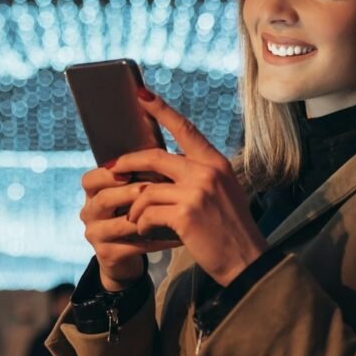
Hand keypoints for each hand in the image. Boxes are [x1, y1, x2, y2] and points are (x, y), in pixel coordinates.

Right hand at [79, 167, 180, 291]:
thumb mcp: (128, 195)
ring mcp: (96, 235)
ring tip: (167, 211)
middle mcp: (89, 213)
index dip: (108, 174)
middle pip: (104, 199)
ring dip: (145, 217)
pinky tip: (177, 236)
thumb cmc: (132, 215)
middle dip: (130, 192)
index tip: (130, 171)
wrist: (125, 256)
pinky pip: (135, 246)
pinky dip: (158, 240)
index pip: (90, 180)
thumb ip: (138, 176)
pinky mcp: (107, 255)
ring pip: (120, 224)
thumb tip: (167, 153)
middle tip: (155, 188)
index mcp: (92, 194)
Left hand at [111, 88, 268, 285]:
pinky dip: (141, 223)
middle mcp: (207, 172)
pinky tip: (144, 231)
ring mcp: (197, 192)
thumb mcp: (221, 193)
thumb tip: (159, 168)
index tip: (141, 94)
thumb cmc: (229, 230)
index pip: (185, 129)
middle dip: (126, 163)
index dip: (161, 110)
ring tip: (134, 219)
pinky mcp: (186, 214)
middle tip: (109, 169)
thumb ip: (196, 175)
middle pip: (154, 156)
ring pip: (146, 189)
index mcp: (216, 163)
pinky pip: (148, 213)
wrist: (246, 261)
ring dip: (134, 206)